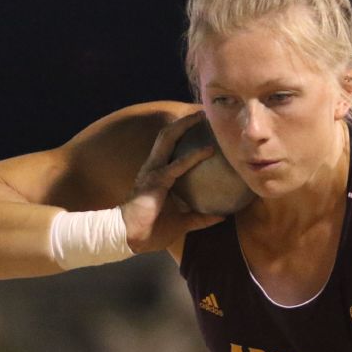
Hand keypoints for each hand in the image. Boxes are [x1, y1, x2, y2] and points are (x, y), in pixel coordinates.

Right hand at [120, 111, 225, 252]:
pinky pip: (177, 166)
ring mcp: (153, 172)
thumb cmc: (152, 230)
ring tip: (202, 116)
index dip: (183, 134)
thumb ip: (200, 217)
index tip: (202, 125)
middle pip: (168, 136)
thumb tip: (222, 216)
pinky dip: (194, 156)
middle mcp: (154, 167)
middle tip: (203, 112)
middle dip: (184, 122)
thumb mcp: (182, 223)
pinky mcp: (156, 181)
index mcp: (158, 174)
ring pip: (168, 139)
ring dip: (184, 125)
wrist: (130, 239)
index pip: (171, 147)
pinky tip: (209, 150)